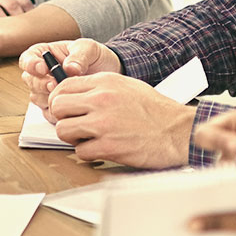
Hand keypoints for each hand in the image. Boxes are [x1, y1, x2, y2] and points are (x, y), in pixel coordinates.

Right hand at [18, 37, 122, 108]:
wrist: (108, 75)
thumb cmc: (95, 57)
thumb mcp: (89, 49)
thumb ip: (79, 56)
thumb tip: (69, 68)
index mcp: (44, 55)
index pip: (27, 59)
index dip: (31, 64)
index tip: (43, 68)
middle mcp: (41, 74)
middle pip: (30, 81)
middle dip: (41, 84)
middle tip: (55, 84)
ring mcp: (45, 92)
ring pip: (37, 98)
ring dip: (49, 98)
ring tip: (67, 95)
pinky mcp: (54, 107)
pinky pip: (47, 112)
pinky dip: (57, 111)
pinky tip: (70, 107)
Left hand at [44, 73, 193, 167]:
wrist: (178, 131)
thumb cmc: (157, 110)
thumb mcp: (127, 86)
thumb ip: (100, 88)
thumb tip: (76, 95)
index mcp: (105, 82)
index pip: (63, 87)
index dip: (59, 100)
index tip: (64, 109)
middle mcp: (101, 100)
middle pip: (58, 107)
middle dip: (63, 118)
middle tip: (74, 124)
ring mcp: (103, 124)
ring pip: (63, 130)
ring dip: (73, 137)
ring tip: (87, 138)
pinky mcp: (109, 147)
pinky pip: (80, 151)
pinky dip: (87, 153)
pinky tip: (100, 149)